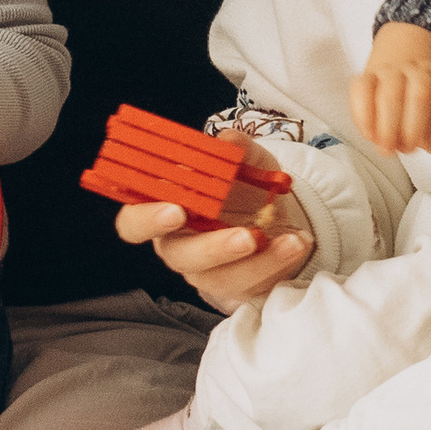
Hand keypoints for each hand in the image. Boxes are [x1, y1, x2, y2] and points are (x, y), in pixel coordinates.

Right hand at [111, 147, 314, 314]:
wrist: (274, 214)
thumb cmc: (243, 186)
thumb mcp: (245, 159)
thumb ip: (236, 148)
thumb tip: (228, 141)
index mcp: (163, 210)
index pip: (133, 223)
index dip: (147, 220)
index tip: (175, 209)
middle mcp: (178, 245)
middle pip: (178, 256)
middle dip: (212, 249)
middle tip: (244, 237)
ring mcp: (206, 272)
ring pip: (220, 278)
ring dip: (257, 262)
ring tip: (290, 241)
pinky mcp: (235, 288)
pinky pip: (251, 286)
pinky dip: (278, 265)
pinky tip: (297, 242)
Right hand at [349, 22, 430, 155]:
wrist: (405, 52)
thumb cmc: (428, 96)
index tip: (430, 146)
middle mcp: (418, 71)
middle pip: (421, 96)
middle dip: (413, 132)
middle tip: (406, 148)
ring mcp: (390, 71)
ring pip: (389, 95)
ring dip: (388, 129)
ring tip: (387, 146)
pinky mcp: (366, 77)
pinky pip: (361, 91)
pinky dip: (363, 117)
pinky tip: (369, 134)